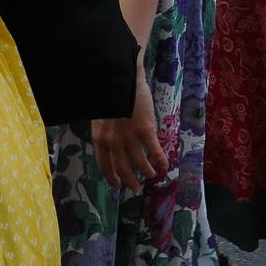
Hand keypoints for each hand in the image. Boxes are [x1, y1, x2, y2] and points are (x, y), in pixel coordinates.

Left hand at [91, 64, 167, 190]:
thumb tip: (111, 142)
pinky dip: (160, 160)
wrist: (122, 77)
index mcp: (100, 137)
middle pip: (122, 168)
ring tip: (151, 175)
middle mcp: (114, 141)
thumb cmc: (109, 93)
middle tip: (136, 187)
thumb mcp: (100, 115)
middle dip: (130, 180)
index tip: (116, 185)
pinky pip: (154, 150)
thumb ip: (105, 131)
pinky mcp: (146, 129)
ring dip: (146, 171)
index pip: (104, 164)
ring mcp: (130, 136)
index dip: (111, 177)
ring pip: (139, 162)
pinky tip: (165, 165)